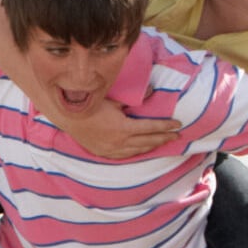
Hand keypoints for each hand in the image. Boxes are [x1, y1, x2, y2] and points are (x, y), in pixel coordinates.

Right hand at [58, 100, 182, 160]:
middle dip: (164, 138)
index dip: (166, 126)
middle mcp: (120, 142)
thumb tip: (152, 92)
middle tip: (177, 135)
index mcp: (123, 128)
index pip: (151, 128)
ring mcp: (112, 150)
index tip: (178, 124)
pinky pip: (126, 155)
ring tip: (163, 141)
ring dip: (153, 146)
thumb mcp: (113, 99)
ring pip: (138, 150)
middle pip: (148, 141)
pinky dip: (138, 152)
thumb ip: (133, 98)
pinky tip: (143, 149)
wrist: (69, 118)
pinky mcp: (105, 153)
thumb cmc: (91, 106)